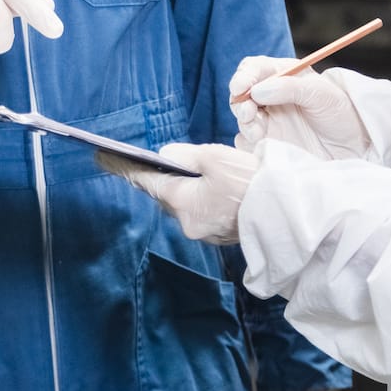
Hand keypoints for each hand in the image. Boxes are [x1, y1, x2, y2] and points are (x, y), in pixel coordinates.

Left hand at [96, 142, 254, 244]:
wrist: (290, 213)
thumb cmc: (253, 182)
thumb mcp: (216, 158)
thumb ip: (185, 156)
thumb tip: (165, 157)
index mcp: (183, 203)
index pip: (146, 182)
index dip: (123, 168)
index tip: (101, 158)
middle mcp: (189, 223)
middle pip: (165, 196)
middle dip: (155, 179)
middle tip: (140, 163)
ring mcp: (206, 232)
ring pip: (184, 205)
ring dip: (181, 189)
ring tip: (179, 172)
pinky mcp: (223, 234)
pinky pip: (202, 212)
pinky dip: (199, 199)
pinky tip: (207, 187)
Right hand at [229, 57, 370, 160]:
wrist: (354, 147)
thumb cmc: (340, 114)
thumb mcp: (321, 94)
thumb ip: (289, 88)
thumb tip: (257, 90)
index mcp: (283, 76)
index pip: (254, 69)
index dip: (243, 76)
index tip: (241, 88)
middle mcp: (271, 96)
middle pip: (241, 94)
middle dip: (240, 103)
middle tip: (250, 114)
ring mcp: (268, 120)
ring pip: (242, 119)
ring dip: (245, 124)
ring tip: (259, 133)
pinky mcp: (267, 142)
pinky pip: (246, 142)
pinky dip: (248, 143)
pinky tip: (262, 146)